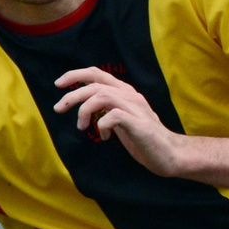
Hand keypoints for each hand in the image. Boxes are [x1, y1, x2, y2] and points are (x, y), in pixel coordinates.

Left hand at [54, 67, 188, 174]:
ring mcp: (136, 109)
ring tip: (81, 126)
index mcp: (125, 92)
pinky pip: (113, 116)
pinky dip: (101, 126)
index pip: (97, 73)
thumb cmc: (143, 138)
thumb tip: (83, 103)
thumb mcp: (121, 119)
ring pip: (102, 96)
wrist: (170, 154)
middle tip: (58, 109)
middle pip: (95, 84)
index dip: (75, 75)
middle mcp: (131, 96)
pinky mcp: (139, 124)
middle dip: (72, 95)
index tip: (59, 84)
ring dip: (84, 110)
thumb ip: (107, 108)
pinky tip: (104, 137)